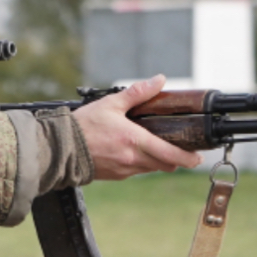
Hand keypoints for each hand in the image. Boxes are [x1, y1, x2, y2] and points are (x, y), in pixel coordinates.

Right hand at [73, 74, 200, 179]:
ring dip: (158, 162)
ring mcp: (123, 170)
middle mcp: (132, 159)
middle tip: (183, 153)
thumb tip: (158, 80)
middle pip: (165, 165)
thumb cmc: (83, 126)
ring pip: (150, 169)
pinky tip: (133, 154)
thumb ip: (138, 93)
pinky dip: (140, 164)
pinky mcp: (114, 176)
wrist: (59, 149)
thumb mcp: (111, 104)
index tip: (197, 157)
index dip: (188, 158)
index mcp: (135, 141)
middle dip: (176, 161)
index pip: (171, 154)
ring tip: (158, 151)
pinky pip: (134, 172)